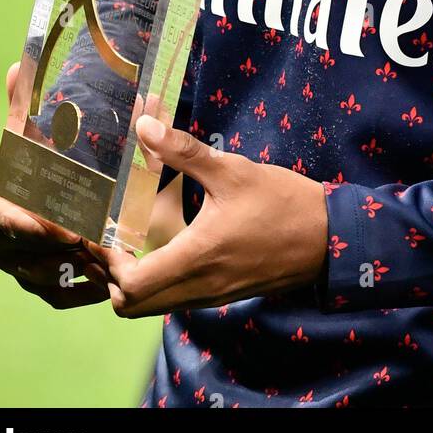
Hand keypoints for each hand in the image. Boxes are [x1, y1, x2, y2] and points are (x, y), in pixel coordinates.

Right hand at [0, 63, 110, 307]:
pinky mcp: (35, 281)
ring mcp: (12, 260)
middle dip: (51, 249)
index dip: (21, 222)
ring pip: (33, 274)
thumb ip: (29, 99)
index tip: (60, 226)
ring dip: (67, 269)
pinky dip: (76, 293)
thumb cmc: (51, 150)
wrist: (71, 183)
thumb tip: (18, 64)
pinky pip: (50, 296)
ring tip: (104, 260)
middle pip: (13, 248)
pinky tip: (103, 284)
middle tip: (91, 243)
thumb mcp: (42, 125)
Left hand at [89, 116, 328, 317]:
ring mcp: (210, 296)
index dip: (106, 263)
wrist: (328, 239)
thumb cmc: (281, 202)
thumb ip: (184, 151)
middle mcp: (198, 287)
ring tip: (131, 240)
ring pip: (152, 306)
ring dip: (132, 282)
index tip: (104, 232)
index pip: (130, 286)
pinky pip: (174, 299)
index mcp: (196, 257)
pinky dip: (157, 283)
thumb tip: (143, 125)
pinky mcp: (221, 295)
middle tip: (111, 239)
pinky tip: (163, 246)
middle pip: (131, 307)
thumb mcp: (233, 170)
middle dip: (110, 278)